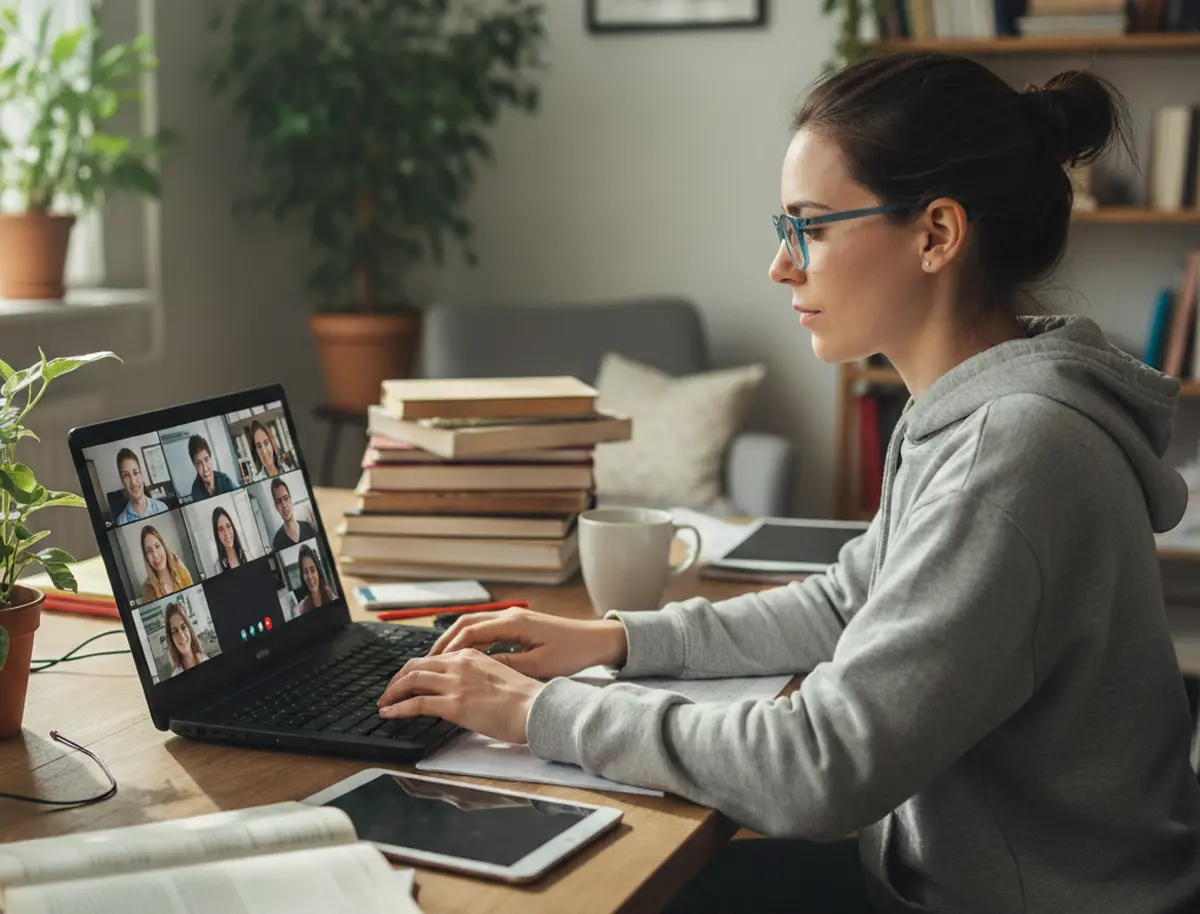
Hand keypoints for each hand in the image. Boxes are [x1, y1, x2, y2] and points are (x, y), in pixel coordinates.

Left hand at [377, 649, 542, 743]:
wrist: (536, 708)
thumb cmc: (525, 698)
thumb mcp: (498, 675)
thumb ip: (477, 676)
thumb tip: (464, 688)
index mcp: (471, 656)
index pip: (433, 658)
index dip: (414, 669)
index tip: (406, 679)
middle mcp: (460, 664)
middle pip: (416, 665)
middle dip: (397, 678)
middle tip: (389, 691)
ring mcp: (456, 684)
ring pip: (411, 680)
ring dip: (392, 691)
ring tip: (383, 702)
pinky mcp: (454, 705)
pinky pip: (415, 704)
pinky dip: (397, 708)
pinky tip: (388, 714)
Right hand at [429, 607, 627, 678]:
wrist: (596, 640)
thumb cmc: (572, 652)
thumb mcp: (537, 665)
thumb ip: (505, 665)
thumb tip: (476, 668)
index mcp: (513, 623)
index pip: (470, 631)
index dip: (448, 648)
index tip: (433, 663)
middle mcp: (510, 615)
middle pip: (466, 622)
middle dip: (444, 640)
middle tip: (426, 660)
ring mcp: (514, 617)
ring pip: (475, 624)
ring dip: (456, 639)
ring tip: (440, 659)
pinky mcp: (520, 624)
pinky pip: (487, 628)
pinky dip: (471, 640)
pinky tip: (465, 656)